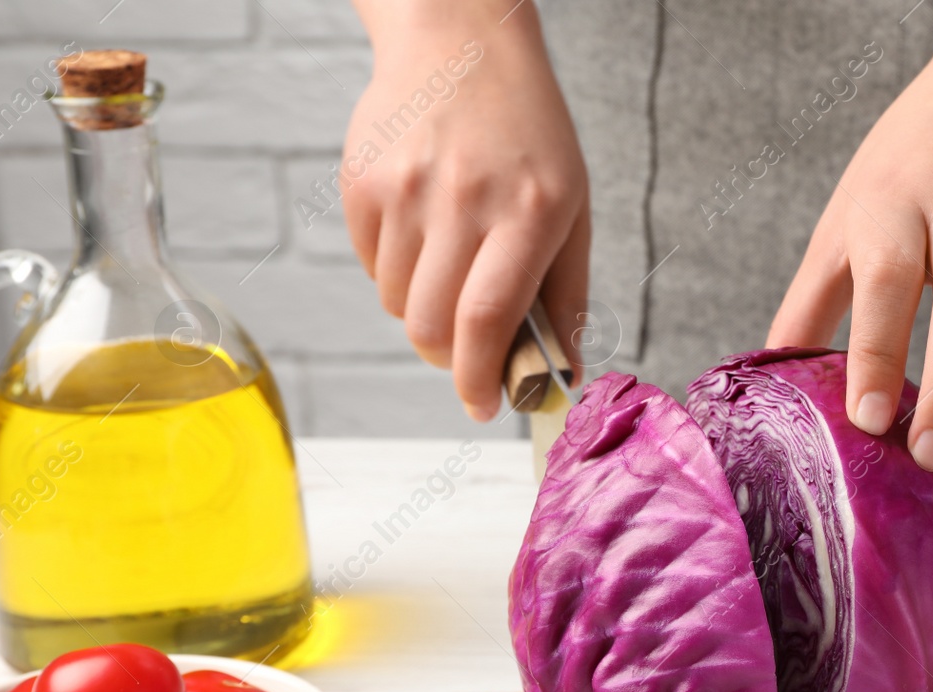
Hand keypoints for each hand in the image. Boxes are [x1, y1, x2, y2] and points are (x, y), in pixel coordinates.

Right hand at [343, 1, 588, 419]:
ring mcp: (404, 188)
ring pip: (396, 303)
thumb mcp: (571, 208)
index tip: (484, 406)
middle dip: (449, 358)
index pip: (487, 320)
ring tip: (452, 265)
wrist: (460, 43)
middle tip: (468, 350)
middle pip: (431, 327)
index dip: (480, 380)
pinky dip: (395, 273)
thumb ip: (566, 297)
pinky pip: (368, 267)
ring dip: (422, 310)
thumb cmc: (529, 136)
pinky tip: (423, 230)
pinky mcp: (360, 182)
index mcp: (528, 210)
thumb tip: (561, 377)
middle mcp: (462, 199)